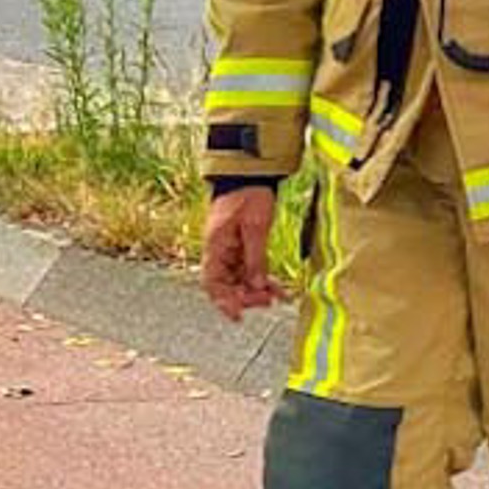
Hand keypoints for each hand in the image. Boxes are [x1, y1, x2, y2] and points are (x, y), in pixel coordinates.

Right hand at [200, 185, 284, 317]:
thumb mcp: (255, 227)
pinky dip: (261, 279)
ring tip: (275, 296)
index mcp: (216, 246)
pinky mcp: (242, 245)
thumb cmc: (248, 194)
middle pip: (227, 285)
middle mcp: (220, 250)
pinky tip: (276, 288)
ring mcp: (230, 248)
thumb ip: (255, 258)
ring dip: (255, 290)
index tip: (237, 315)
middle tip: (266, 301)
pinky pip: (249, 269)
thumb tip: (256, 286)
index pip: (212, 283)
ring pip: (240, 279)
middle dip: (245, 296)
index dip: (222, 302)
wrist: (251, 172)